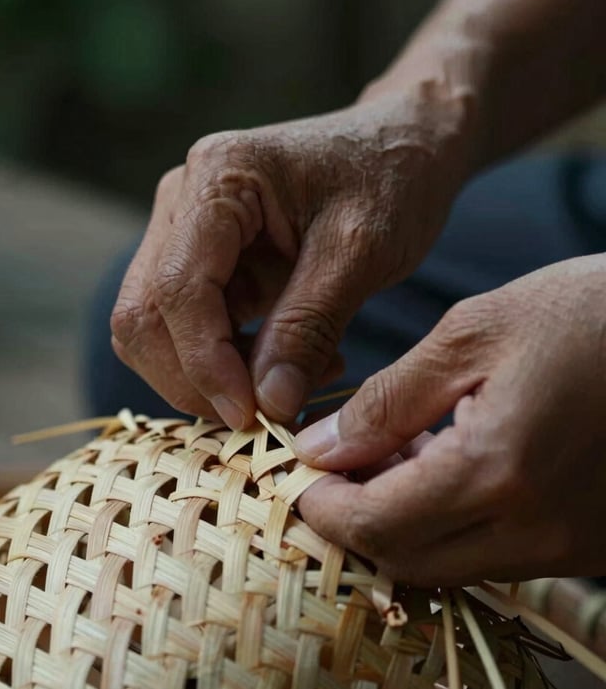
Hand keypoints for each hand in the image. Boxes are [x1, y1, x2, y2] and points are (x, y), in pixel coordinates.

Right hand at [111, 87, 471, 427]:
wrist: (401, 147)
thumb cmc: (390, 181)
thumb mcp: (360, 254)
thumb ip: (308, 328)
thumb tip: (268, 405)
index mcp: (218, 178)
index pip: (177, 288)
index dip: (204, 363)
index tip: (251, 415)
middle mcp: (183, 200)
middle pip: (143, 314)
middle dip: (192, 379)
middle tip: (261, 416)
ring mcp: (186, 231)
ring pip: (154, 327)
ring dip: (205, 376)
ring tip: (286, 384)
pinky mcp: (204, 261)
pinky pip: (187, 327)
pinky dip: (224, 363)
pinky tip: (284, 366)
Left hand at [295, 255, 605, 585]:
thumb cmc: (584, 313)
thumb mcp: (469, 335)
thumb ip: (386, 402)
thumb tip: (321, 449)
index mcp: (500, 469)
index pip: (375, 527)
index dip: (321, 508)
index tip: (299, 474)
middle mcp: (538, 529)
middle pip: (404, 559)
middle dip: (353, 518)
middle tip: (337, 462)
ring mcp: (571, 546)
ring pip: (447, 563)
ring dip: (399, 519)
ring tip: (390, 451)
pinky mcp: (589, 544)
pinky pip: (493, 555)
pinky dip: (448, 521)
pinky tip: (443, 462)